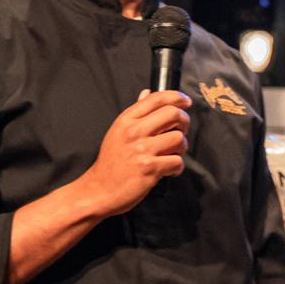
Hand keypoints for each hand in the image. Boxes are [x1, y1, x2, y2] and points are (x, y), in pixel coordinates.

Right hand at [77, 90, 191, 216]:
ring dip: (181, 147)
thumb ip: (135, 113)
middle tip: (182, 129)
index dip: (177, 96)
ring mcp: (142, 150)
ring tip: (172, 154)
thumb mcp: (117, 132)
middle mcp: (134, 132)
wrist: (98, 189)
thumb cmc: (110, 162)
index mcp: (126, 120)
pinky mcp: (150, 168)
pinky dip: (177, 167)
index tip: (186, 101)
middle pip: (173, 113)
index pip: (156, 98)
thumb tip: (147, 93)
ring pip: (179, 139)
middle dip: (184, 121)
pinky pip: (177, 162)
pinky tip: (168, 170)